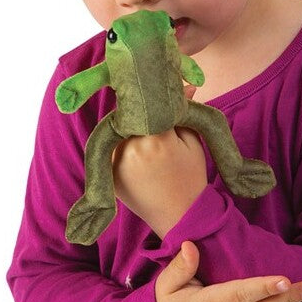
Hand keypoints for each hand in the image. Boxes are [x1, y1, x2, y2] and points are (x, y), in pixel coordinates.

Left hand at [112, 86, 207, 237]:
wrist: (181, 216)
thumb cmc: (192, 177)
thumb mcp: (192, 141)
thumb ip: (183, 112)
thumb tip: (186, 85)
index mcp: (157, 138)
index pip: (150, 104)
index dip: (153, 95)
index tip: (155, 86)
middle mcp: (132, 148)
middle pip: (130, 114)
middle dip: (139, 109)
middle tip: (149, 104)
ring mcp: (117, 162)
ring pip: (118, 129)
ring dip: (128, 125)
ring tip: (144, 132)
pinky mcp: (108, 173)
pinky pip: (110, 147)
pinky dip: (121, 143)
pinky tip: (136, 149)